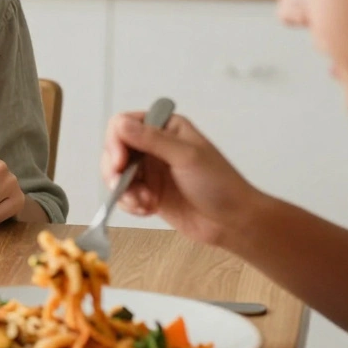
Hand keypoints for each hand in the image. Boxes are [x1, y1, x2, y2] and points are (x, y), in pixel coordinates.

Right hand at [100, 112, 261, 245]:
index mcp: (165, 128)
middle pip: (114, 150)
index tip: (121, 163)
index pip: (123, 125)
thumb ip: (152, 140)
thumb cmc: (220, 185)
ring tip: (144, 203)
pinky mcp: (148, 193)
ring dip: (124, 191)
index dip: (116, 142)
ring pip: (116, 174)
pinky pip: (124, 195)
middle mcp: (154, 146)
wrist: (233, 223)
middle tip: (120, 186)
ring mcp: (150, 170)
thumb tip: (120, 124)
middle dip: (115, 170)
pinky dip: (130, 204)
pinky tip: (147, 209)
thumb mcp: (187, 157)